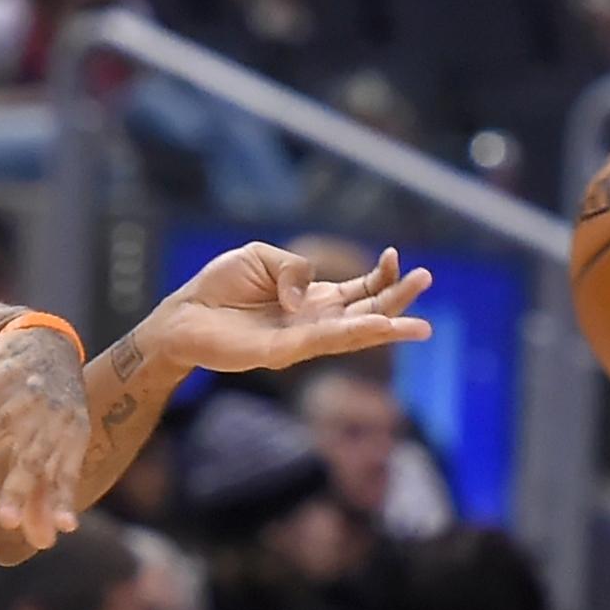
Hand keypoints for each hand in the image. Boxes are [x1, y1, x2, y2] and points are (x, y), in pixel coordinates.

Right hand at [0, 322, 89, 551]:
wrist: (48, 344)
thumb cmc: (59, 406)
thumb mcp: (68, 443)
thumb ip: (54, 491)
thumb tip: (48, 541)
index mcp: (64, 440)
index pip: (60, 477)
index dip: (57, 503)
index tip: (48, 538)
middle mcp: (42, 422)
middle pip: (27, 461)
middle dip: (17, 491)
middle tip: (4, 521)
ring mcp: (16, 401)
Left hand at [151, 244, 431, 374]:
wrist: (181, 316)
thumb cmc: (220, 288)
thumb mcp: (262, 258)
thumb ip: (294, 267)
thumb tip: (308, 293)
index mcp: (312, 299)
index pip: (359, 291)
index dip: (381, 277)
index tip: (397, 257)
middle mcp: (313, 322)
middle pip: (367, 313)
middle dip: (398, 300)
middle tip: (428, 280)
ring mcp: (301, 340)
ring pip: (353, 334)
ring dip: (386, 327)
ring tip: (419, 325)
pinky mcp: (281, 352)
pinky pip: (322, 341)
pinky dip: (350, 333)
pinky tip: (374, 327)